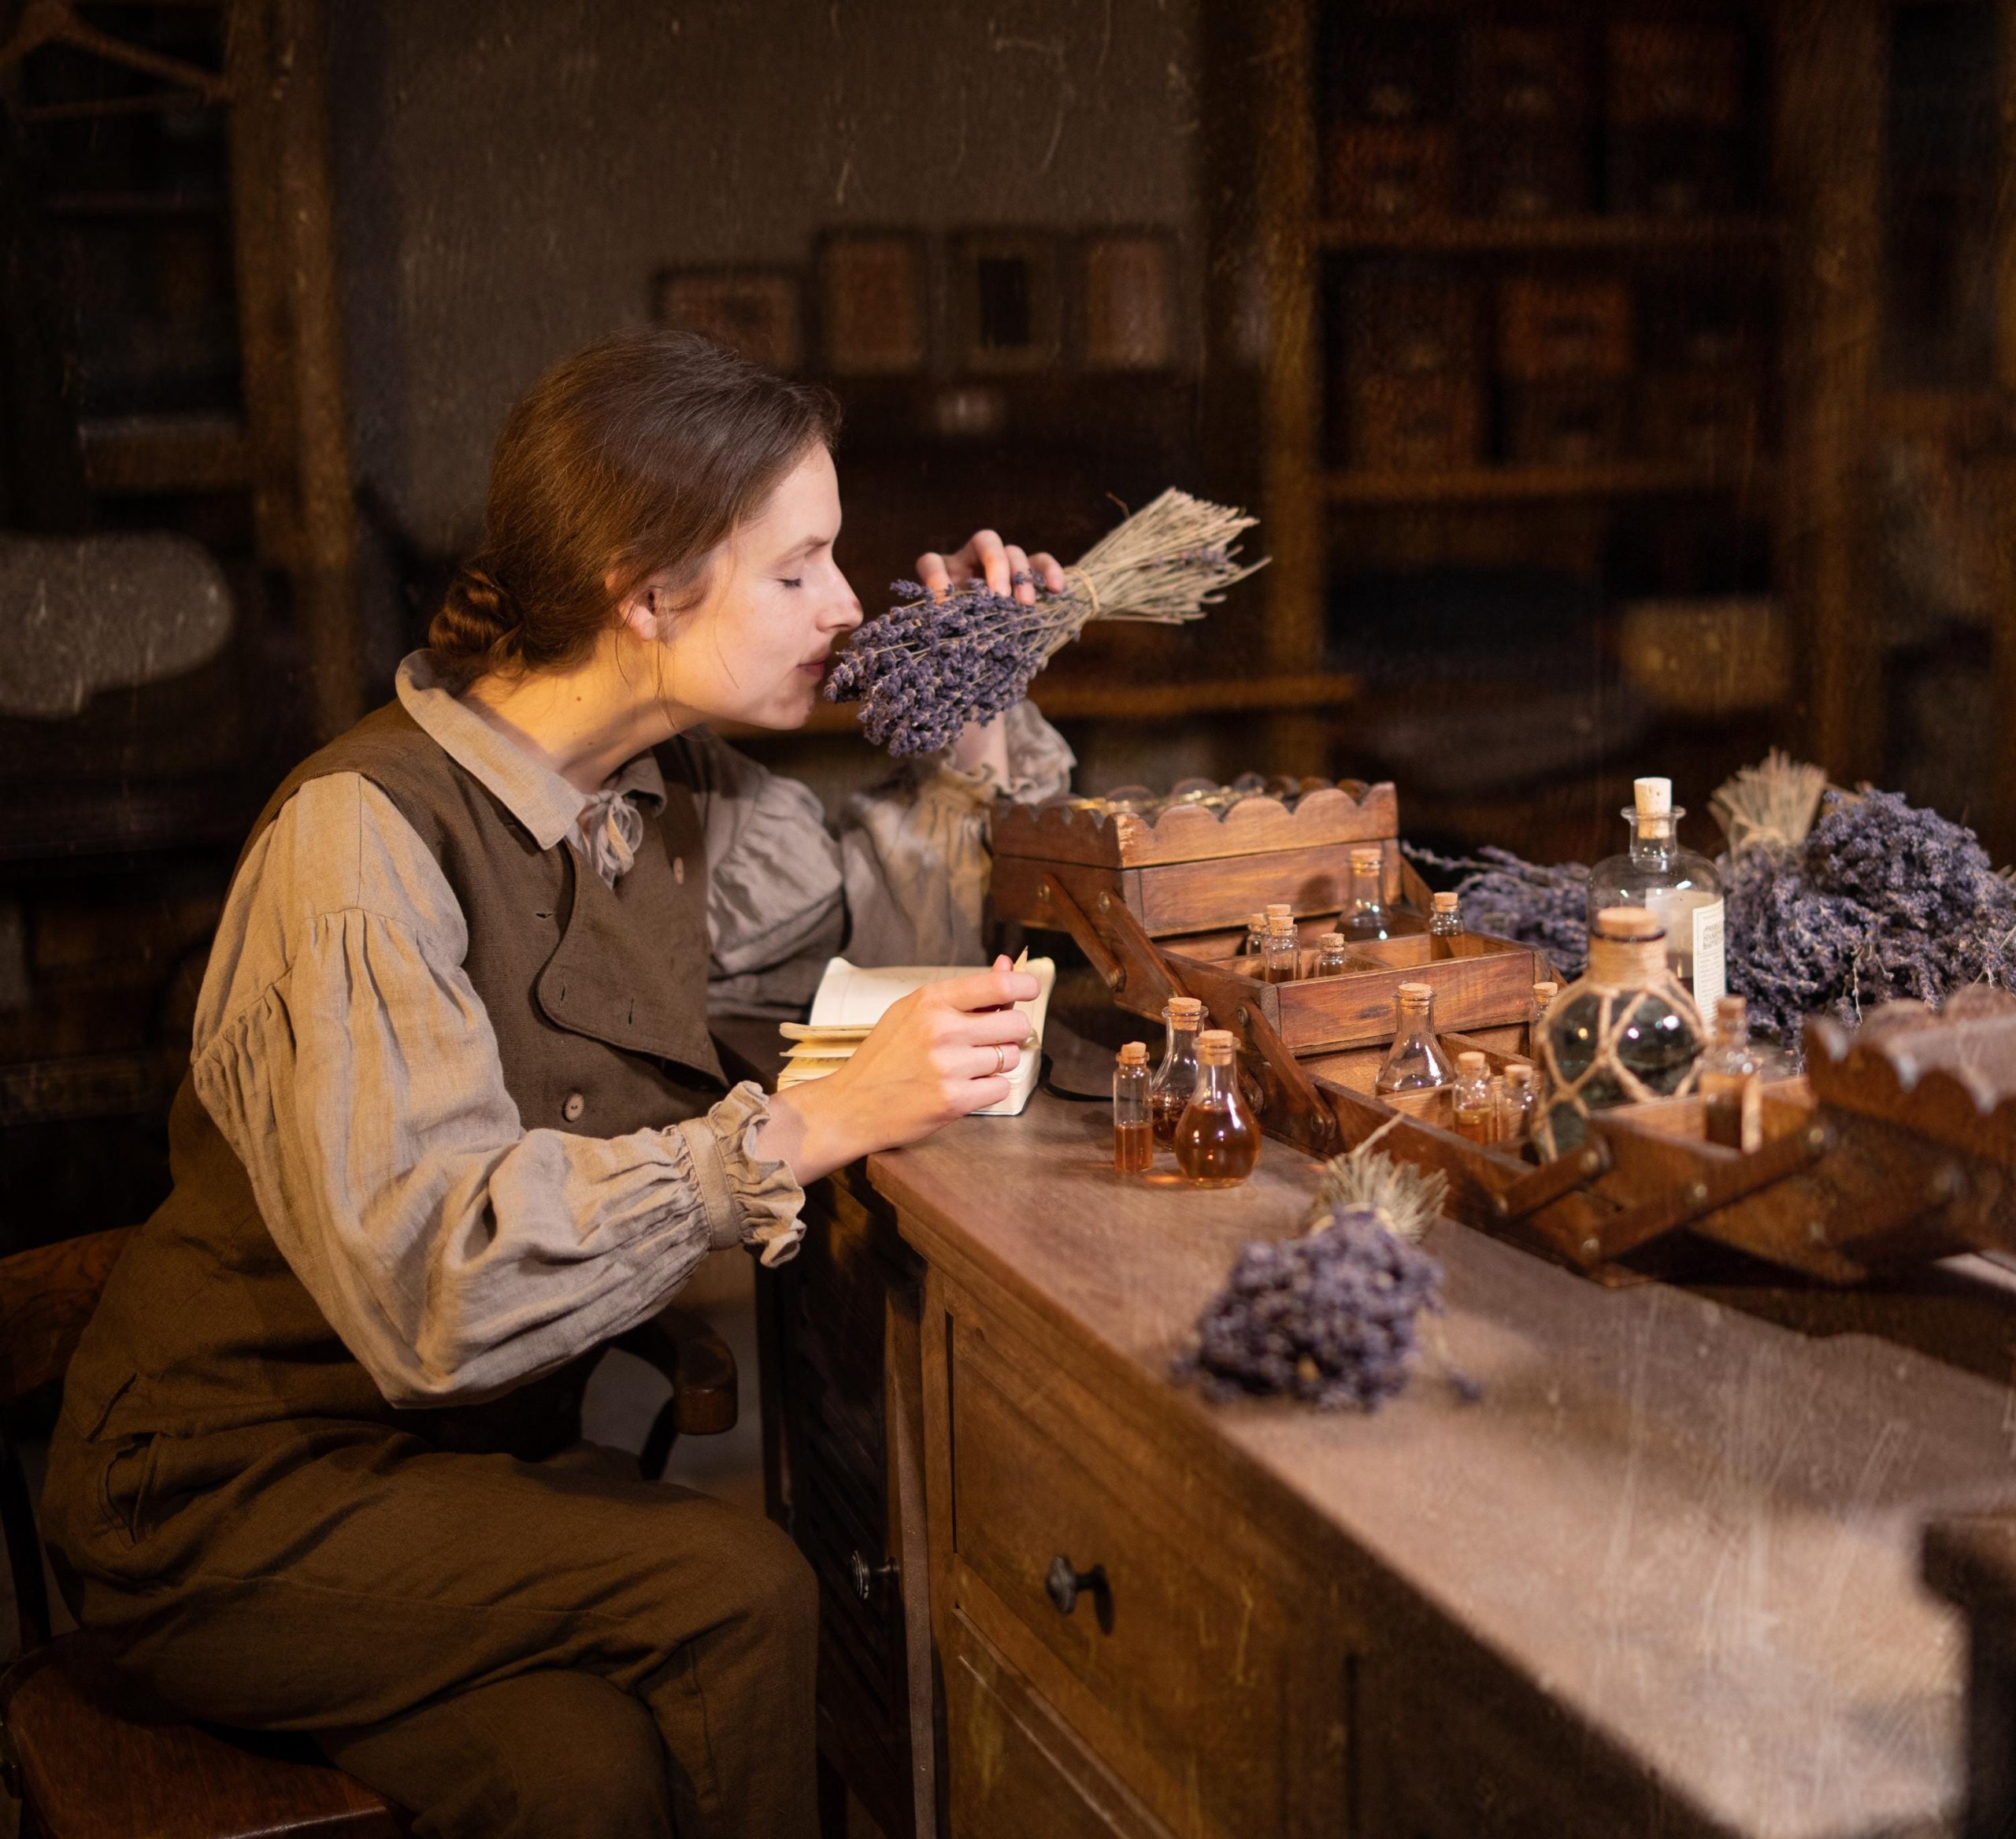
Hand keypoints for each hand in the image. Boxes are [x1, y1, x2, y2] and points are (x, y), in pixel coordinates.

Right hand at [756, 956, 1041, 1183]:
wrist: (850, 1106)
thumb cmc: (884, 1056)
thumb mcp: (913, 1012)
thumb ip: (964, 992)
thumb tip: (1006, 965)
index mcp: (931, 1001)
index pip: (1000, 986)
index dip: (1025, 986)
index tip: (1030, 990)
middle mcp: (941, 1029)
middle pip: (1016, 1025)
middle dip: (1010, 1033)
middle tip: (990, 1040)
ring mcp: (948, 1066)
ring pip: (1010, 1058)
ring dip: (996, 1064)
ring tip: (965, 1067)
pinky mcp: (954, 1101)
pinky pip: (1000, 1088)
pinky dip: (988, 1089)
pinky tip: (962, 1087)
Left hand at [915, 532, 1065, 770]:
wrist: (986, 672)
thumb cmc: (957, 668)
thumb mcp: (943, 665)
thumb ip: (931, 663)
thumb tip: (904, 683)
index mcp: (943, 581)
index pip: (933, 563)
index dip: (935, 578)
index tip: (944, 605)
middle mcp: (973, 566)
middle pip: (984, 542)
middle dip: (993, 565)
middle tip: (1000, 598)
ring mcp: (1004, 567)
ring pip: (1015, 550)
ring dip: (1022, 576)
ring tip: (1027, 606)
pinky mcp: (1032, 575)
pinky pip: (1043, 563)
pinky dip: (1050, 572)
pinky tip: (1057, 591)